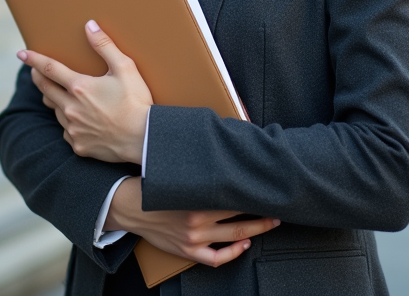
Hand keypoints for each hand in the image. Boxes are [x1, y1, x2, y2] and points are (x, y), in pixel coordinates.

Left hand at [19, 21, 151, 164]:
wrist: (144, 139)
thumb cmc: (137, 102)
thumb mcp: (125, 68)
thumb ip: (105, 46)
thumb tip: (89, 26)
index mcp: (80, 87)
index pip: (50, 69)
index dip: (34, 60)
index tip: (21, 54)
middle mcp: (71, 108)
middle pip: (45, 90)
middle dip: (38, 78)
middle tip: (36, 72)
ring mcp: (73, 129)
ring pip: (55, 111)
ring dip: (55, 101)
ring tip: (62, 96)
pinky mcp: (78, 145)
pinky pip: (66, 130)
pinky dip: (69, 122)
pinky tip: (80, 120)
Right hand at [104, 178, 279, 266]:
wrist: (129, 207)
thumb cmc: (155, 185)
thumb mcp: (178, 173)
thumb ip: (201, 168)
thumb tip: (223, 150)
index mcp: (197, 198)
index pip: (236, 194)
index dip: (255, 191)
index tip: (269, 186)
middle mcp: (198, 220)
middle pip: (241, 217)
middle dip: (263, 212)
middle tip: (279, 205)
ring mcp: (194, 238)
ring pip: (234, 236)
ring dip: (256, 230)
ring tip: (271, 223)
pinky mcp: (187, 251)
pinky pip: (215, 259)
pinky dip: (232, 254)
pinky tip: (244, 245)